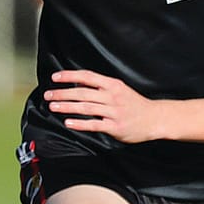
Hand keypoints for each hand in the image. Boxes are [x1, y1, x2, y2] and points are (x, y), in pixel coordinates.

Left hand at [45, 70, 165, 142]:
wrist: (155, 118)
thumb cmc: (135, 104)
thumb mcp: (120, 89)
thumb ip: (102, 87)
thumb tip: (78, 85)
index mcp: (113, 85)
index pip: (87, 76)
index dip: (69, 76)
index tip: (55, 78)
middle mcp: (112, 96)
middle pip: (82, 93)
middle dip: (62, 93)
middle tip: (48, 95)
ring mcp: (114, 112)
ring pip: (85, 108)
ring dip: (67, 107)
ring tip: (53, 106)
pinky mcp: (115, 127)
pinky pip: (94, 124)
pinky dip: (80, 123)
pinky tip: (68, 122)